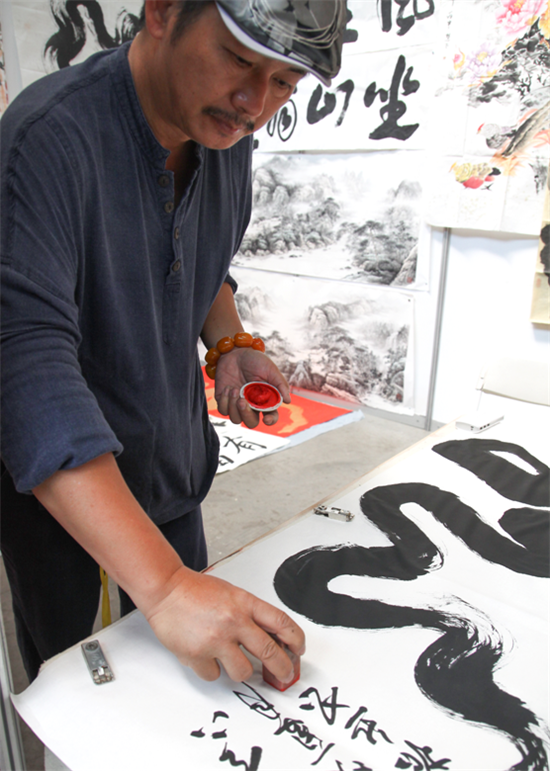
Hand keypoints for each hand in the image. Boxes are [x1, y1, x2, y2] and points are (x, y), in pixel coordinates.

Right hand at [145, 566, 305, 681]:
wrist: (166, 589)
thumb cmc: (197, 591)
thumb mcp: (232, 595)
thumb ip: (251, 614)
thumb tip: (272, 639)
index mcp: (245, 603)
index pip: (282, 623)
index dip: (296, 640)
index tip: (299, 650)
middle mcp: (233, 621)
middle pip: (270, 652)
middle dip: (283, 669)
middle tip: (285, 675)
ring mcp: (215, 639)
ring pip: (243, 672)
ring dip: (240, 671)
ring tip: (231, 659)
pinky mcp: (197, 655)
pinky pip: (215, 675)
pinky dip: (212, 669)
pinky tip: (207, 656)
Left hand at [214, 347, 289, 427]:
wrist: (235, 351)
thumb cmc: (255, 360)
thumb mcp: (270, 369)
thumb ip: (280, 384)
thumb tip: (288, 401)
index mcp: (266, 400)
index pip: (270, 416)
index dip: (270, 421)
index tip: (266, 419)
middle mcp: (252, 404)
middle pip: (251, 422)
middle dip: (246, 415)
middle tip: (242, 401)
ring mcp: (237, 403)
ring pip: (235, 419)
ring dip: (233, 407)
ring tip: (234, 389)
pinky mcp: (224, 399)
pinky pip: (223, 410)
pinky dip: (224, 401)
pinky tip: (228, 387)